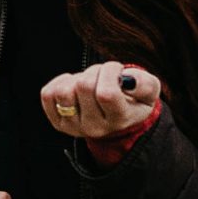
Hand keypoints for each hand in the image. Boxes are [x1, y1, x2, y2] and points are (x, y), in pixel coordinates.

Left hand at [40, 61, 161, 138]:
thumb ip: (145, 84)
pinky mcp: (57, 121)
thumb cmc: (133, 99)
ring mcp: (73, 127)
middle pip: (84, 87)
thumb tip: (129, 79)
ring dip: (77, 78)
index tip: (117, 70)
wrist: (118, 119)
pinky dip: (61, 82)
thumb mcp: (149, 90)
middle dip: (95, 71)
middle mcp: (94, 127)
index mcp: (119, 119)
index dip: (110, 72)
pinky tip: (75, 86)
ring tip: (89, 82)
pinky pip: (48, 94)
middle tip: (103, 76)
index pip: (106, 93)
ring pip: (63, 92)